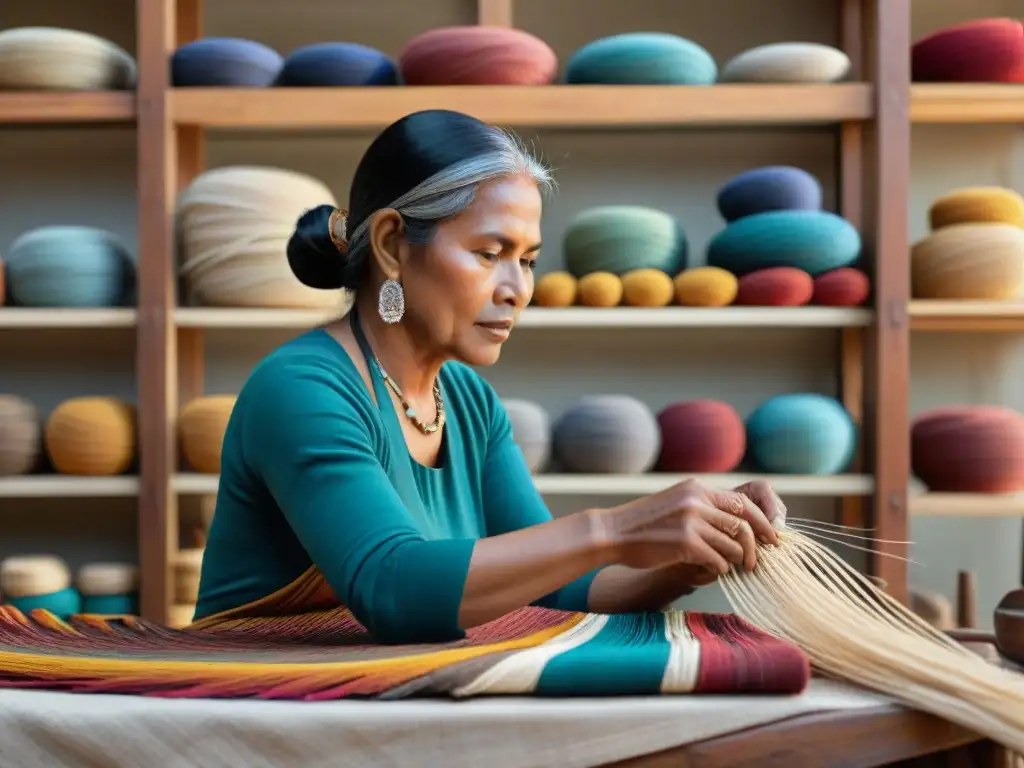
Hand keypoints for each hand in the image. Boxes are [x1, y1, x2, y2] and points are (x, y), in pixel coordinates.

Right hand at [596, 478, 780, 575]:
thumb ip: (700, 507)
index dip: (761, 521)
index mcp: (696, 489)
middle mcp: (697, 501)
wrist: (611, 532)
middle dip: (755, 545)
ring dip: (735, 559)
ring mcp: (692, 521)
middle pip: (743, 523)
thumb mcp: (674, 503)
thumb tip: (733, 524)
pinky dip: (720, 568)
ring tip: (730, 567)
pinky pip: (718, 560)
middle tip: (756, 561)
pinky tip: (712, 570)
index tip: (769, 536)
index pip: (742, 501)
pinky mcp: (686, 543)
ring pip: (733, 544)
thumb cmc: (641, 523)